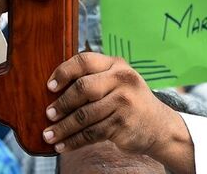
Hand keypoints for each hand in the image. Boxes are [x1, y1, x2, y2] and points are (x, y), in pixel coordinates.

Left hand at [43, 53, 183, 156]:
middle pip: (83, 88)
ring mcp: (124, 102)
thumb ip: (94, 79)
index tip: (50, 86)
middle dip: (62, 103)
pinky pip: (91, 133)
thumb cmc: (128, 102)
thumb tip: (54, 92)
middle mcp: (122, 79)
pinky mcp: (122, 123)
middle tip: (48, 114)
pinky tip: (62, 146)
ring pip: (84, 115)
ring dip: (63, 128)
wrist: (158, 125)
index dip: (64, 72)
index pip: (85, 60)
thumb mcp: (117, 82)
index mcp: (116, 65)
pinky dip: (73, 141)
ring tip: (49, 135)